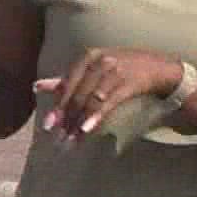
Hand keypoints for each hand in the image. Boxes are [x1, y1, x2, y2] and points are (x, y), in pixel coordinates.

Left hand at [33, 48, 182, 142]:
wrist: (160, 67)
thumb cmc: (124, 67)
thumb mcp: (95, 68)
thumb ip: (67, 79)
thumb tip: (36, 86)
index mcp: (89, 56)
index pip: (68, 84)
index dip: (58, 106)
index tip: (48, 125)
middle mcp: (100, 61)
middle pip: (78, 94)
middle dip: (67, 119)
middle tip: (58, 139)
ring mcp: (115, 71)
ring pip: (91, 101)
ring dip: (79, 123)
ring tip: (71, 140)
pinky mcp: (129, 83)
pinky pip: (108, 103)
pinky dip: (96, 116)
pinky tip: (87, 129)